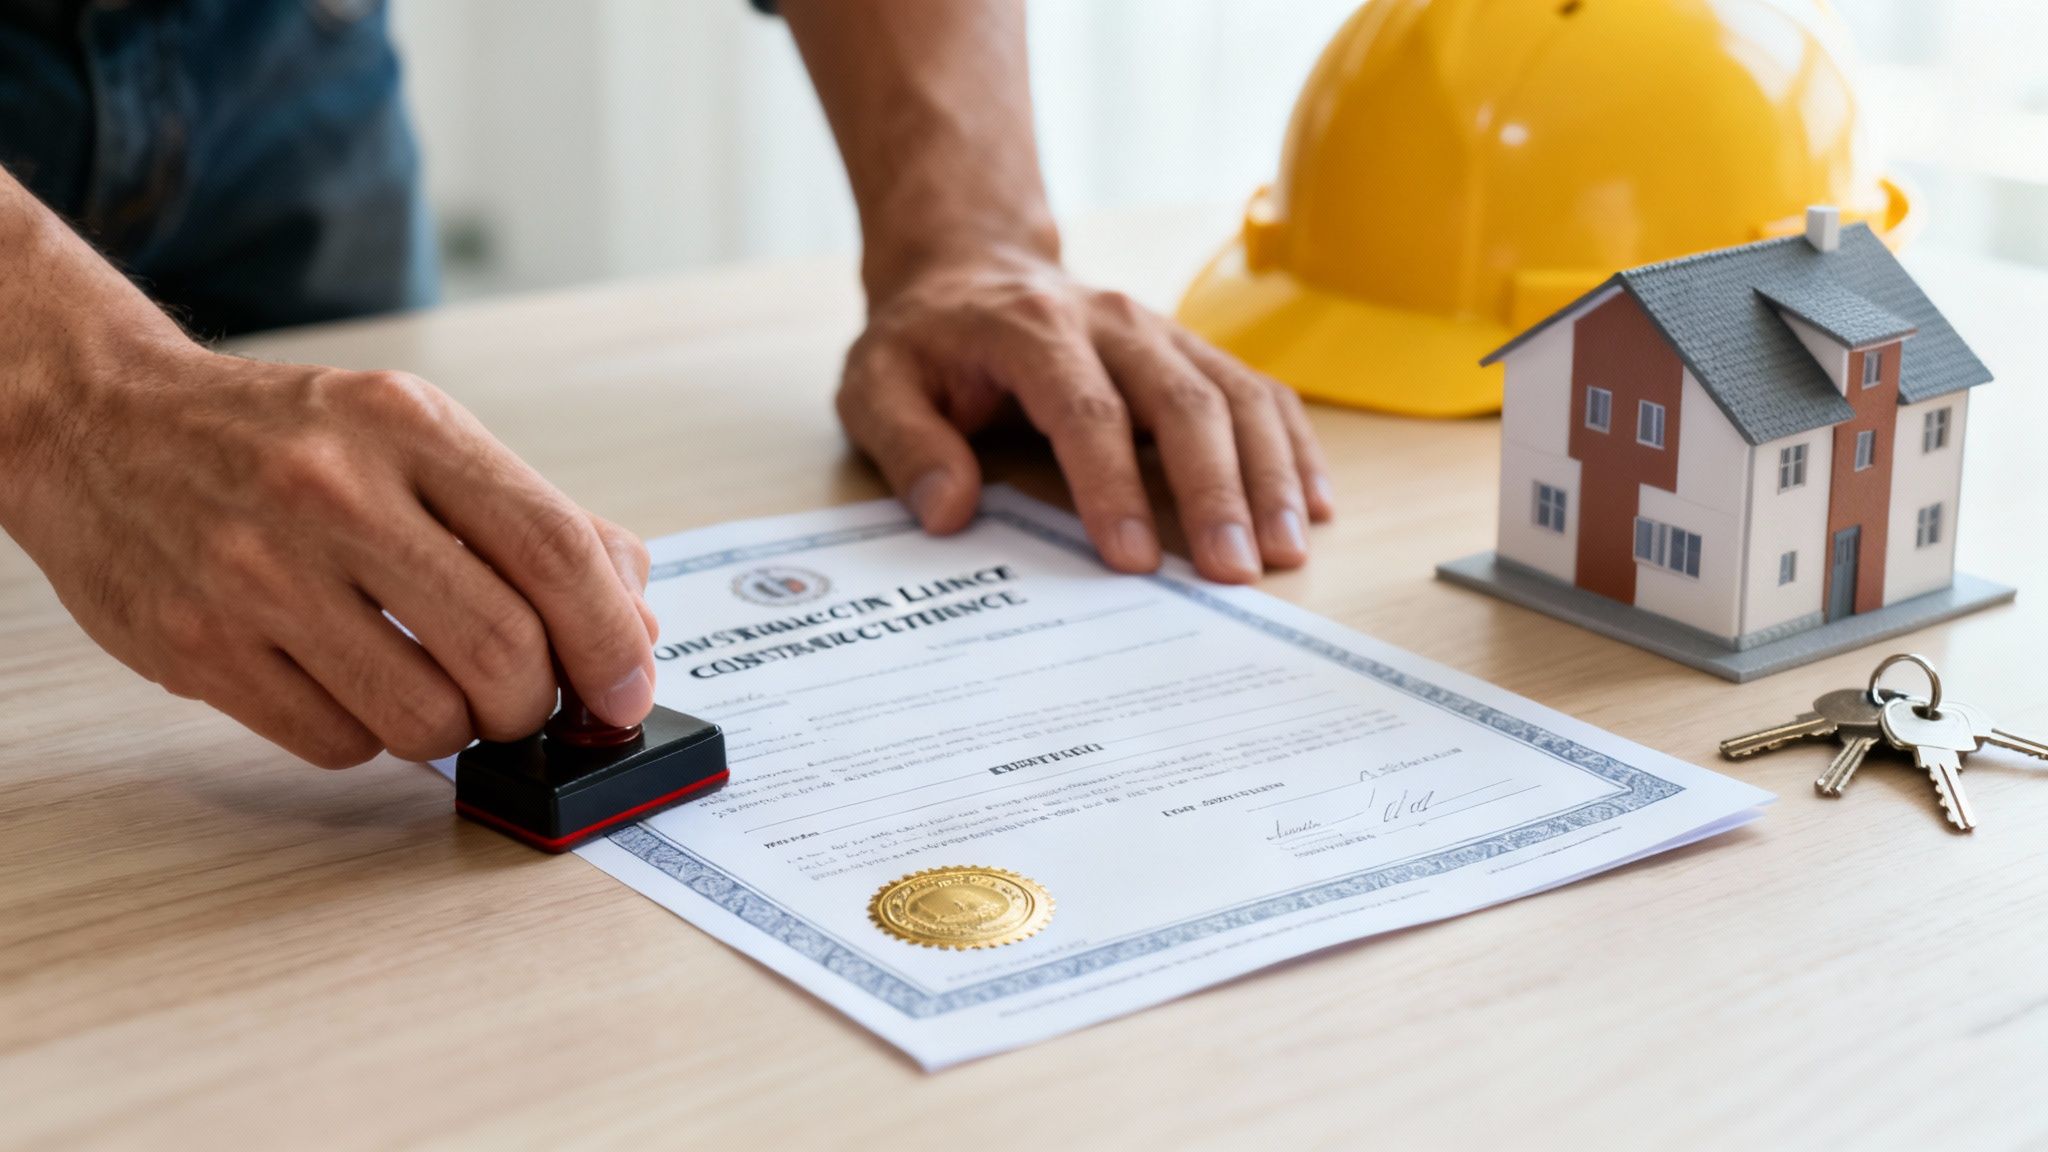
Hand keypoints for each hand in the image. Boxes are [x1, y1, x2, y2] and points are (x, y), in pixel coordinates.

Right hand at [3, 344, 659, 767]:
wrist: (100, 422)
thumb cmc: (284, 439)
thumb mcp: (419, 435)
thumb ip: (538, 524)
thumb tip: (634, 622)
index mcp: (409, 428)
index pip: (556, 552)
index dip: (613, 643)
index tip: (629, 692)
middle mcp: (334, 494)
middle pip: (504, 651)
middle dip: (539, 704)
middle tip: (527, 702)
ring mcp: (257, 575)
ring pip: (426, 719)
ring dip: (457, 730)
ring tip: (435, 688)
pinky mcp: (199, 648)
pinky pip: (338, 745)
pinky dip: (368, 735)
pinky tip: (347, 683)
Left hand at [834, 248, 1334, 582]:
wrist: (970, 268)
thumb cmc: (927, 340)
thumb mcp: (875, 384)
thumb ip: (904, 444)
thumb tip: (948, 509)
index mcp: (1034, 331)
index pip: (1085, 410)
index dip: (1112, 486)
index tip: (1132, 560)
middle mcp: (1114, 324)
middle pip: (1183, 401)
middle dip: (1215, 491)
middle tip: (1235, 573)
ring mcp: (1164, 334)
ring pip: (1237, 394)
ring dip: (1270, 476)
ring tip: (1284, 552)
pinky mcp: (1192, 353)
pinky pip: (1259, 392)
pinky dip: (1293, 447)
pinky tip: (1312, 505)